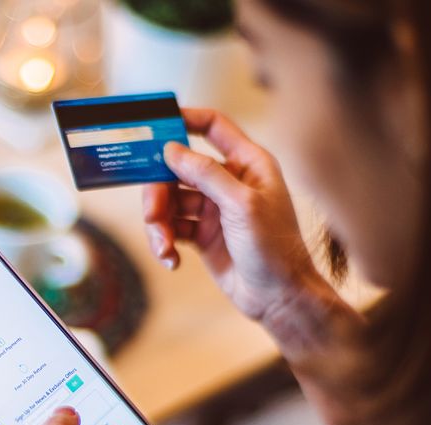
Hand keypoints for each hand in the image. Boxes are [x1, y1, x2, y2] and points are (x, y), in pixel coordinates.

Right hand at [143, 108, 342, 355]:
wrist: (278, 298)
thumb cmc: (274, 248)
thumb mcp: (241, 205)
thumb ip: (206, 174)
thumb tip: (171, 149)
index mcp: (247, 164)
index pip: (214, 127)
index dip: (185, 120)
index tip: (156, 127)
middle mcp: (229, 182)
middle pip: (178, 170)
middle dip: (159, 192)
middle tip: (152, 214)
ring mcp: (214, 208)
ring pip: (170, 201)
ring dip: (159, 224)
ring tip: (163, 246)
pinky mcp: (203, 234)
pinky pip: (172, 228)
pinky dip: (165, 242)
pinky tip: (171, 260)